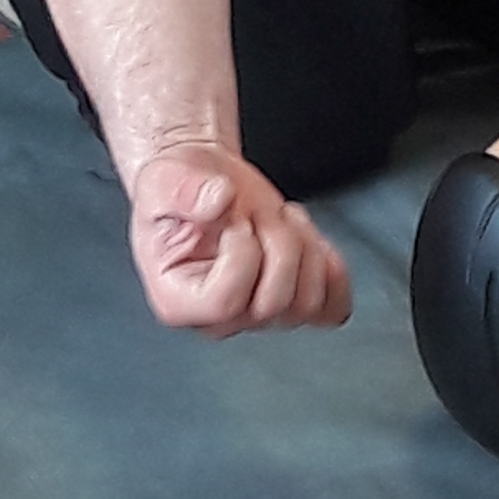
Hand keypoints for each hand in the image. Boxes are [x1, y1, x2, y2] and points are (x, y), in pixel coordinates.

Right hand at [127, 139, 351, 336]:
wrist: (204, 180)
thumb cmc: (177, 189)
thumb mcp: (165, 179)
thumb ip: (183, 192)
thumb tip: (218, 200)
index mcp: (177, 301)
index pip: (225, 302)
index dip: (241, 254)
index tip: (232, 223)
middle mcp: (218, 319)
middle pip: (274, 302)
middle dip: (277, 242)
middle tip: (257, 214)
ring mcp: (259, 314)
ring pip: (308, 302)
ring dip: (305, 248)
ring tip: (279, 219)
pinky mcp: (292, 299)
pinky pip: (333, 308)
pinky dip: (333, 272)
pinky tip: (312, 240)